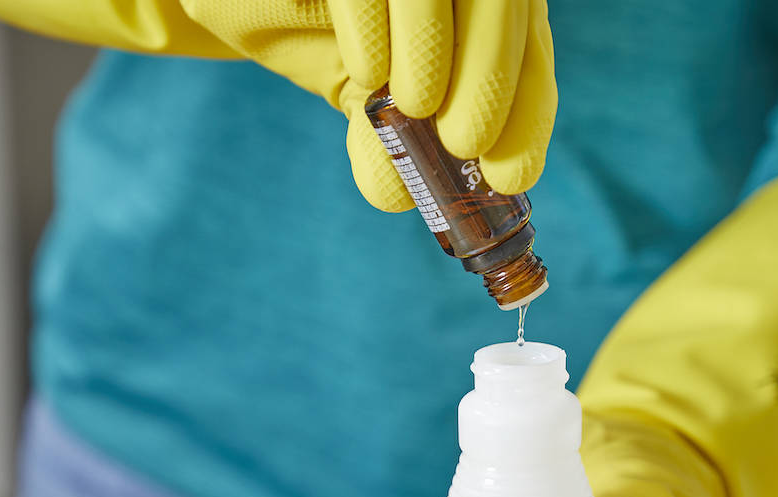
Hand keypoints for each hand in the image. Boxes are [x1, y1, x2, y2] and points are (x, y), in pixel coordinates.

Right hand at [178, 0, 556, 209]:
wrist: (248, 0)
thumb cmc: (322, 44)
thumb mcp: (369, 107)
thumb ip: (393, 149)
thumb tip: (401, 195)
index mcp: (481, 7)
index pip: (529, 54)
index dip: (529, 116)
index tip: (508, 176)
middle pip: (503, 9)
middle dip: (490, 85)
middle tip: (463, 143)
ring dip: (435, 55)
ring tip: (413, 106)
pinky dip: (374, 31)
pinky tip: (367, 71)